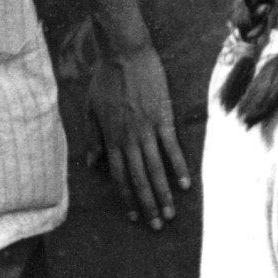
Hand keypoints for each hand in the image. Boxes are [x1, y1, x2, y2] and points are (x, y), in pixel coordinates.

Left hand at [85, 41, 189, 231]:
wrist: (124, 51)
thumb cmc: (106, 77)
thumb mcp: (91, 107)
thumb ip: (93, 137)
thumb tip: (91, 163)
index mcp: (111, 137)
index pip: (119, 176)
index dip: (126, 198)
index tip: (133, 216)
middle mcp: (128, 138)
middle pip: (139, 178)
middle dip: (147, 204)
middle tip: (157, 225)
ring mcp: (146, 128)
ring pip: (155, 168)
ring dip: (163, 193)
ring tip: (170, 213)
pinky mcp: (162, 117)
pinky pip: (171, 147)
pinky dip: (178, 167)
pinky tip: (185, 183)